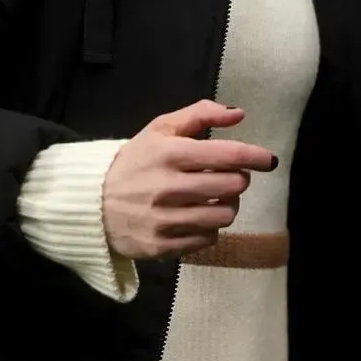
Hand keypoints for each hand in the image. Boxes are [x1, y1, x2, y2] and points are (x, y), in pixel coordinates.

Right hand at [101, 100, 276, 260]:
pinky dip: (209, 228)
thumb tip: (240, 115)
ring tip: (216, 198)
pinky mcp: (161, 246)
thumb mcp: (161, 129)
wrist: (92, 202)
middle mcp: (168, 187)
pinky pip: (206, 239)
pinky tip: (197, 216)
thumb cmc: (136, 161)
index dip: (255, 157)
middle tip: (230, 177)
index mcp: (170, 154)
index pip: (228, 155)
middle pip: (232, 187)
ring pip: (223, 216)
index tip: (269, 160)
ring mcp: (164, 220)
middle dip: (239, 180)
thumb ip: (201, 114)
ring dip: (228, 206)